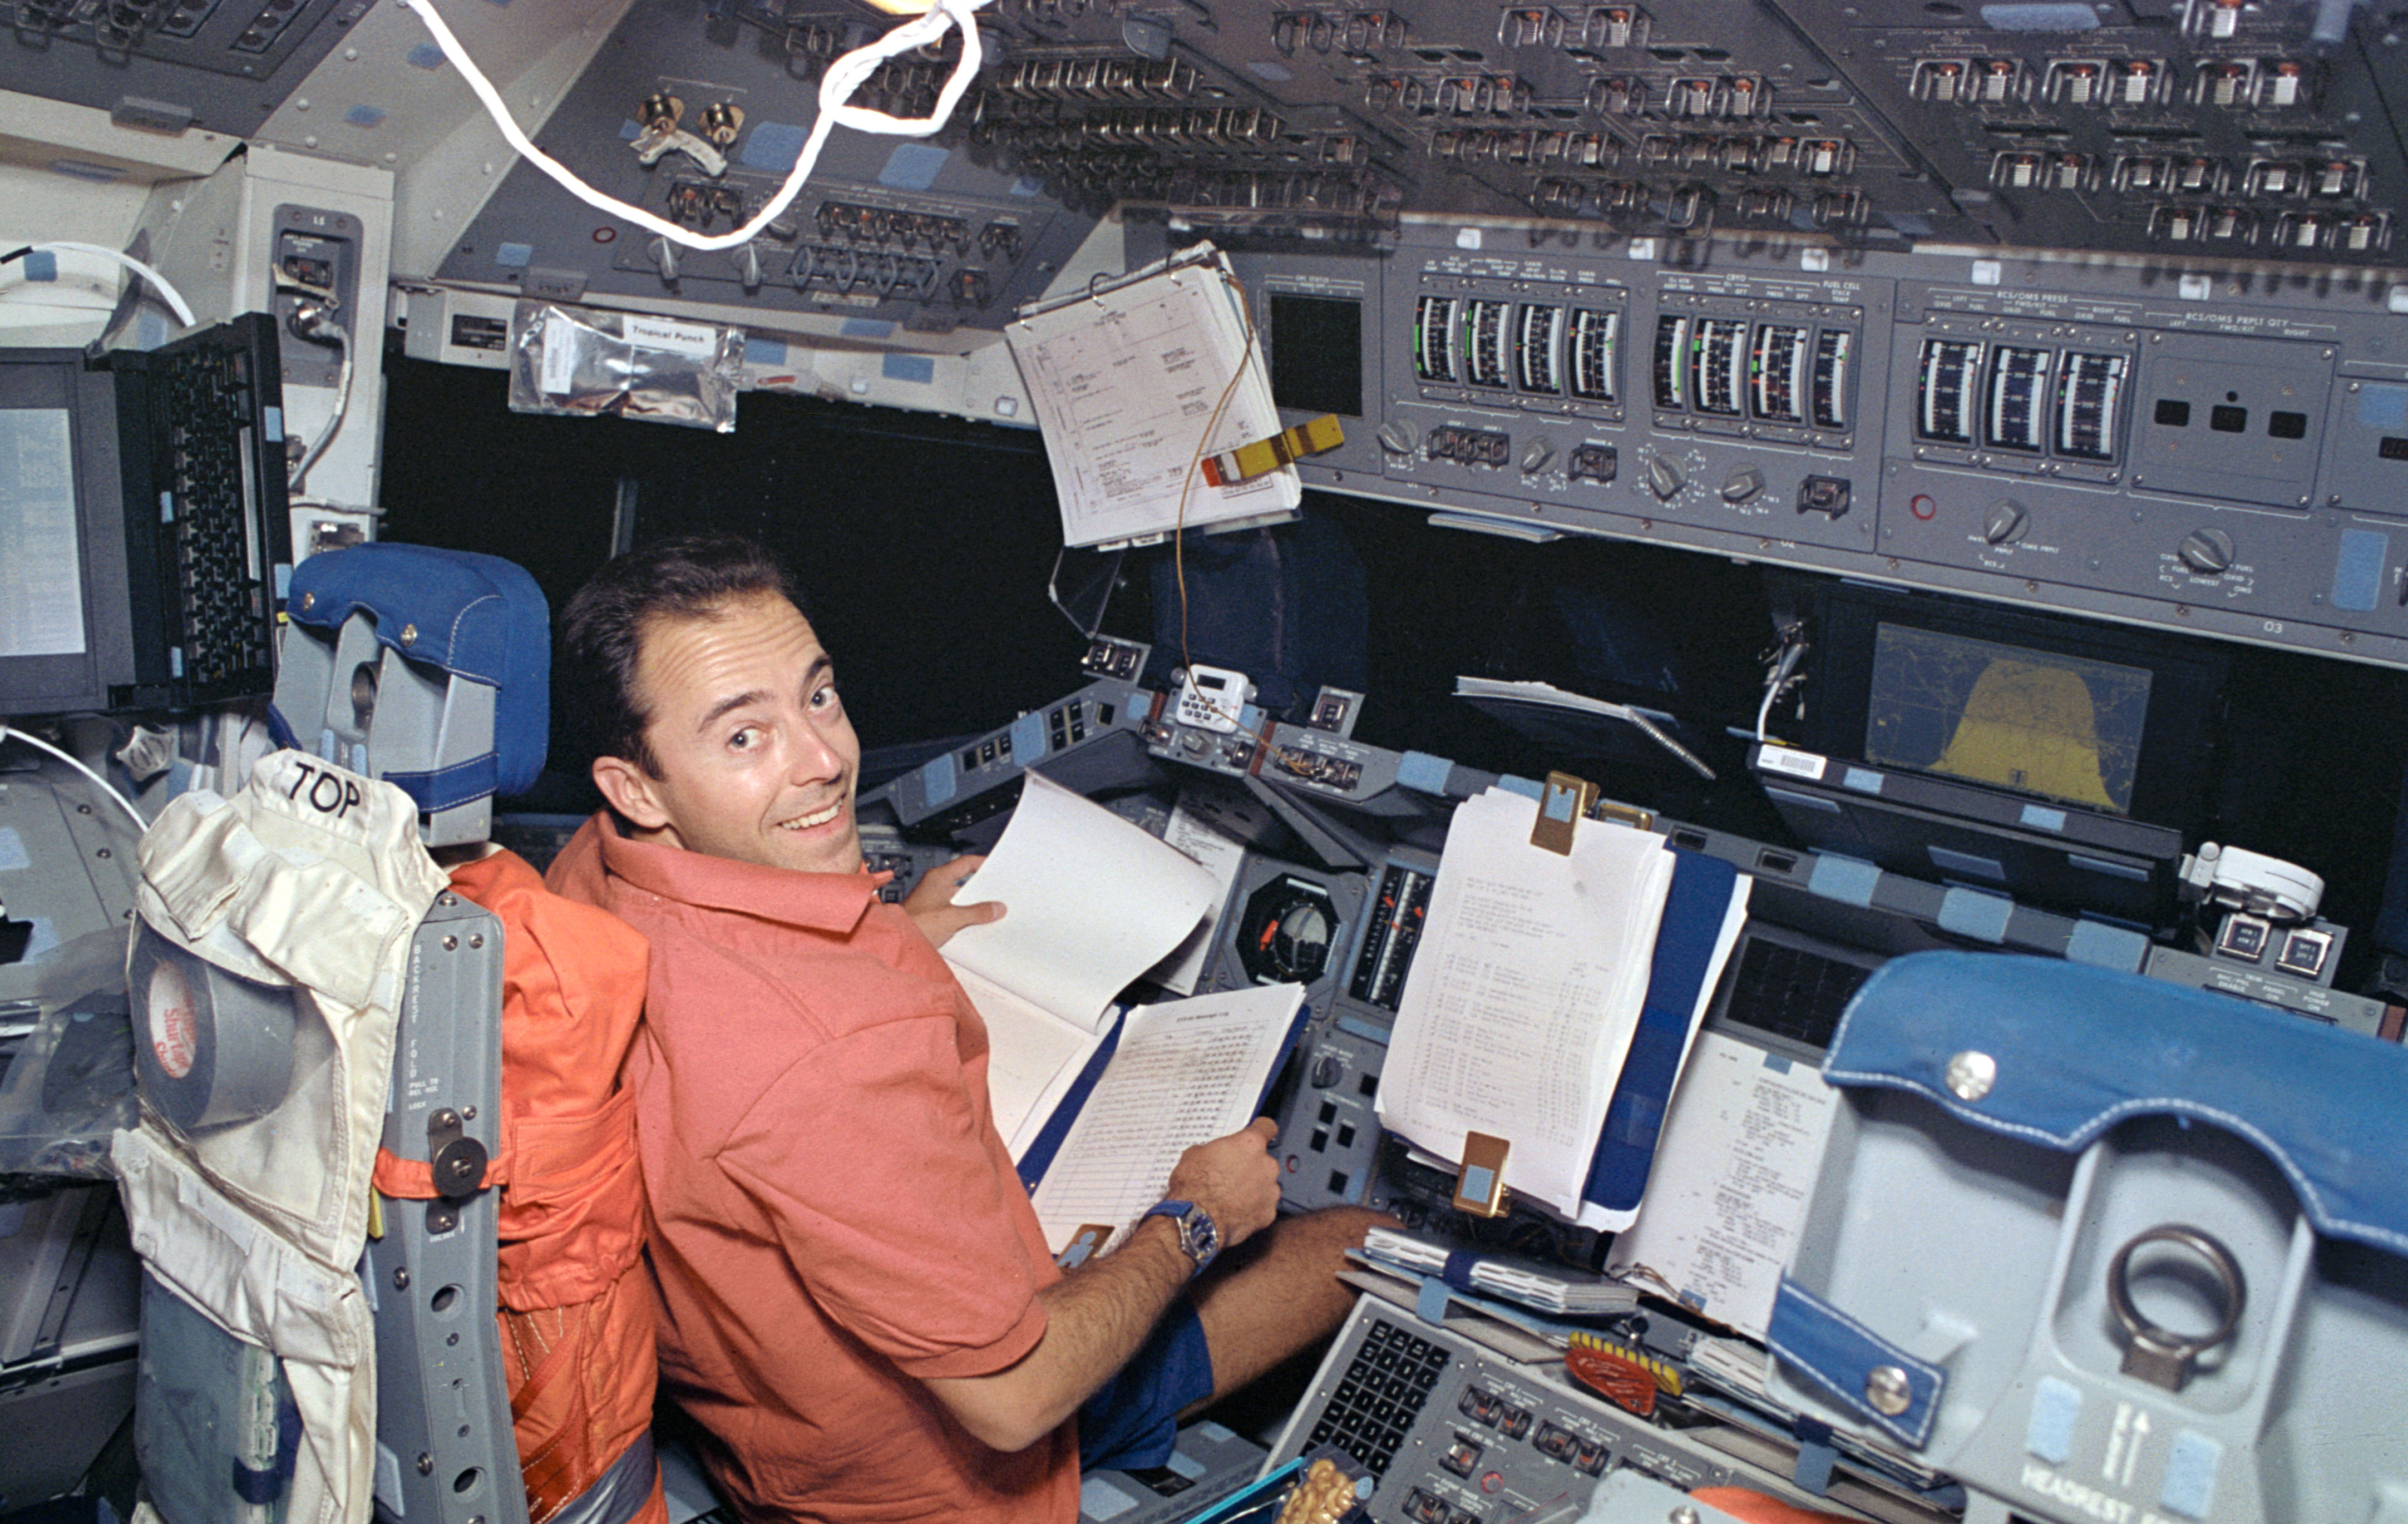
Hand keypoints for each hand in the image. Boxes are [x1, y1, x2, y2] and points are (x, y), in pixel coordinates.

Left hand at [902, 854, 1003, 947]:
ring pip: (959, 900)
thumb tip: (995, 908)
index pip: (965, 863)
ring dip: (973, 906)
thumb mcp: (953, 917)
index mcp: (938, 878)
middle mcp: (935, 887)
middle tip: (997, 893)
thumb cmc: (915, 924)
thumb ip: (977, 912)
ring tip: (989, 911)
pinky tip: (975, 924)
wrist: (897, 943)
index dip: (982, 863)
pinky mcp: (932, 916)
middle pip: (963, 883)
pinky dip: (964, 917)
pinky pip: (953, 912)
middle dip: (980, 890)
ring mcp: (933, 901)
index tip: (995, 867)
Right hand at [1163, 1117, 1282, 1249]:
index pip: (1267, 1127)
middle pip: (1264, 1161)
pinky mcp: (1268, 1214)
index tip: (1259, 1134)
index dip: (1261, 1130)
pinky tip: (1235, 1212)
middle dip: (1251, 1166)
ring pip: (1265, 1185)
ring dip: (1253, 1188)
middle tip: (1231, 1175)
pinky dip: (1253, 1209)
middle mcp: (1266, 1165)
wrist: (1196, 1220)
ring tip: (1231, 1197)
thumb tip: (1211, 1155)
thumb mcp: (1194, 1154)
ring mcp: (1270, 1191)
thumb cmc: (1194, 1186)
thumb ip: (1213, 1150)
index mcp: (1250, 1144)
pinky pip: (1263, 1207)